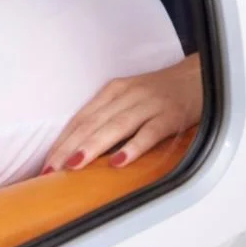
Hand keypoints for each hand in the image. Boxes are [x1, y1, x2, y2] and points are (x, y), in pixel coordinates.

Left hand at [42, 53, 202, 172]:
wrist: (199, 77)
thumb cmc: (160, 92)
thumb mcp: (130, 96)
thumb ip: (108, 116)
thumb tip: (78, 149)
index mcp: (116, 89)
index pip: (83, 116)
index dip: (63, 139)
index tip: (46, 163)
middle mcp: (130, 94)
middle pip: (95, 121)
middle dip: (71, 146)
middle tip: (52, 169)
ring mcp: (150, 104)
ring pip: (118, 126)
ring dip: (94, 145)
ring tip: (76, 164)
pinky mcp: (170, 116)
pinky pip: (150, 133)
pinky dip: (134, 147)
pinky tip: (119, 161)